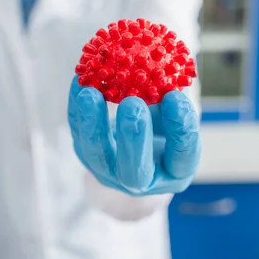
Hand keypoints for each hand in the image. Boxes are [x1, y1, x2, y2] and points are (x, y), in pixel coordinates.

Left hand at [68, 76, 200, 195]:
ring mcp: (108, 171)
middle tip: (133, 104)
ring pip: (96, 155)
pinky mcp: (85, 154)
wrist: (137, 139)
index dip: (181, 131)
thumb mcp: (177, 117)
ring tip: (91, 94)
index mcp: (174, 173)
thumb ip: (173, 105)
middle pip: (134, 171)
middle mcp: (140, 180)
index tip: (176, 98)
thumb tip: (165, 77)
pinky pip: (77, 133)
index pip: (182, 159)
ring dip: (93, 123)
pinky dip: (76, 108)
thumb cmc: (166, 127)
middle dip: (132, 137)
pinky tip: (79, 83)